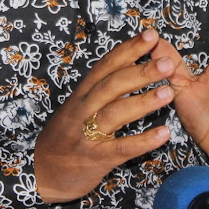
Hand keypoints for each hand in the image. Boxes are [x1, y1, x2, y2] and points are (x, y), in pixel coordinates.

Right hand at [33, 29, 175, 202]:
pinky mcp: (95, 159)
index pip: (106, 66)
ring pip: (115, 113)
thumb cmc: (64, 137)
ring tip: (169, 92)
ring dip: (143, 102)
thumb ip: (100, 91)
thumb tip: (129, 66)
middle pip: (111, 85)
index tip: (151, 35)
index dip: (128, 49)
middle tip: (167, 62)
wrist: (39, 172)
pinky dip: (143, 141)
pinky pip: (121, 148)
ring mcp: (87, 134)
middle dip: (140, 71)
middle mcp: (82, 109)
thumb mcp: (76, 108)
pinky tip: (164, 134)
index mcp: (81, 94)